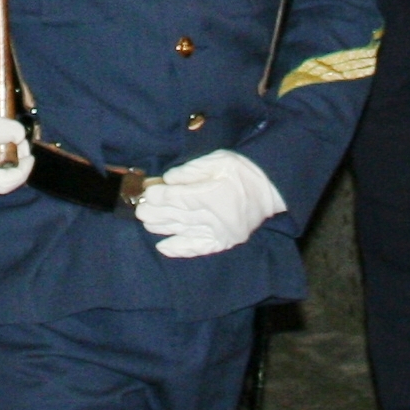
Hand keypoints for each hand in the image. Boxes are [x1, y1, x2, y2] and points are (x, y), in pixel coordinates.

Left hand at [136, 149, 285, 257]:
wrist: (269, 190)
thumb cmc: (241, 171)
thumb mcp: (218, 161)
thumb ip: (191, 170)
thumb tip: (168, 180)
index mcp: (215, 194)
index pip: (182, 198)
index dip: (162, 197)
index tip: (148, 194)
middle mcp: (216, 217)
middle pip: (180, 216)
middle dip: (157, 213)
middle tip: (140, 210)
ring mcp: (219, 233)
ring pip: (184, 231)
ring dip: (163, 228)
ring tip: (147, 223)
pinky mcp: (223, 242)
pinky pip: (198, 248)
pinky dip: (179, 249)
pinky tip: (163, 247)